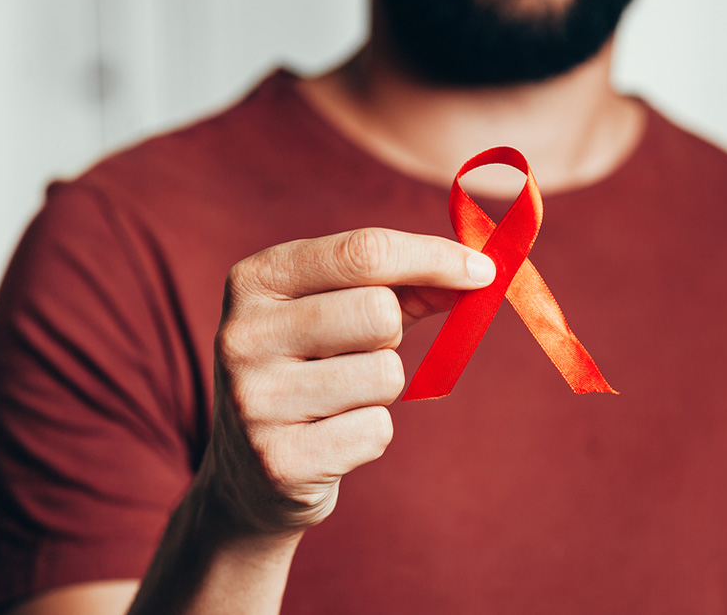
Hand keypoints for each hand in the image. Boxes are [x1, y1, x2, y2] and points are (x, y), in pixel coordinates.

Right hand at [201, 227, 496, 535]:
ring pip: (385, 375)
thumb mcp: (336, 311)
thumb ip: (403, 284)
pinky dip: (370, 434)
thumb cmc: (310, 369)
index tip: (484, 270)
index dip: (435, 258)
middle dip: (392, 336)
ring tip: (337, 400)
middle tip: (361, 354)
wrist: (247, 474)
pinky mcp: (278, 461)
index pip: (363, 252)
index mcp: (256, 280)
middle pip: (379, 313)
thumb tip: (477, 273)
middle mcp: (242, 334)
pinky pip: (376, 431)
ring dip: (381, 390)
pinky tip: (330, 439)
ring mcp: (253, 400)